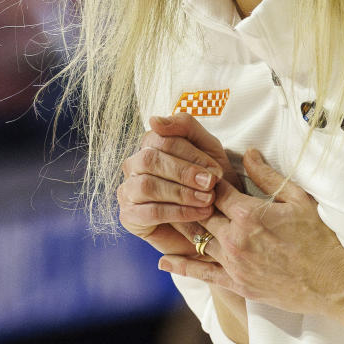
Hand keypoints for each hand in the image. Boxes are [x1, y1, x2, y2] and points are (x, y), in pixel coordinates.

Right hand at [118, 114, 241, 255]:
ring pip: (147, 185)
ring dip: (182, 193)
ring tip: (208, 200)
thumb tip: (153, 120)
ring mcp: (128, 191)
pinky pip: (150, 212)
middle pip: (150, 160)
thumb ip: (186, 127)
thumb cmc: (209, 182)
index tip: (216, 170)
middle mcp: (134, 165)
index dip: (190, 153)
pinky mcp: (129, 217)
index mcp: (150, 145)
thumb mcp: (207, 149)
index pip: (160, 139)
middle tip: (211, 184)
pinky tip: (199, 214)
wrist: (213, 223)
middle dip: (184, 172)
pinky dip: (179, 213)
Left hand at [158, 148, 343, 321]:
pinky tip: (165, 262)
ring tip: (166, 217)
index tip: (199, 173)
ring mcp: (235, 264)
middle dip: (190, 201)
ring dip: (183, 228)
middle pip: (200, 213)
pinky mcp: (238, 284)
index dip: (205, 180)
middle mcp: (236, 238)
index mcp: (250, 214)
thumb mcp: (298, 200)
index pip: (215, 190)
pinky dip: (182, 266)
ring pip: (196, 241)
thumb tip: (248, 152)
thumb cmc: (321, 239)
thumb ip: (268, 176)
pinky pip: (203, 274)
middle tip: (174, 190)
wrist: (333, 283)